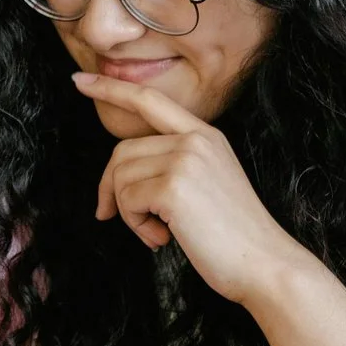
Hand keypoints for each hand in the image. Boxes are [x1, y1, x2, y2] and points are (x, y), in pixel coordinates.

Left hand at [73, 72, 315, 306]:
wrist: (265, 265)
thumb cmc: (233, 238)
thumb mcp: (206, 186)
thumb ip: (172, 167)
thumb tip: (118, 179)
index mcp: (206, 135)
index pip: (149, 100)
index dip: (111, 89)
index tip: (81, 80)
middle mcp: (196, 139)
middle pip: (122, 151)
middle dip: (109, 188)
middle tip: (114, 218)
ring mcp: (186, 160)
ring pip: (120, 177)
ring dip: (130, 214)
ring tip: (158, 233)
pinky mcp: (174, 186)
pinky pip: (127, 200)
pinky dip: (136, 226)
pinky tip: (163, 239)